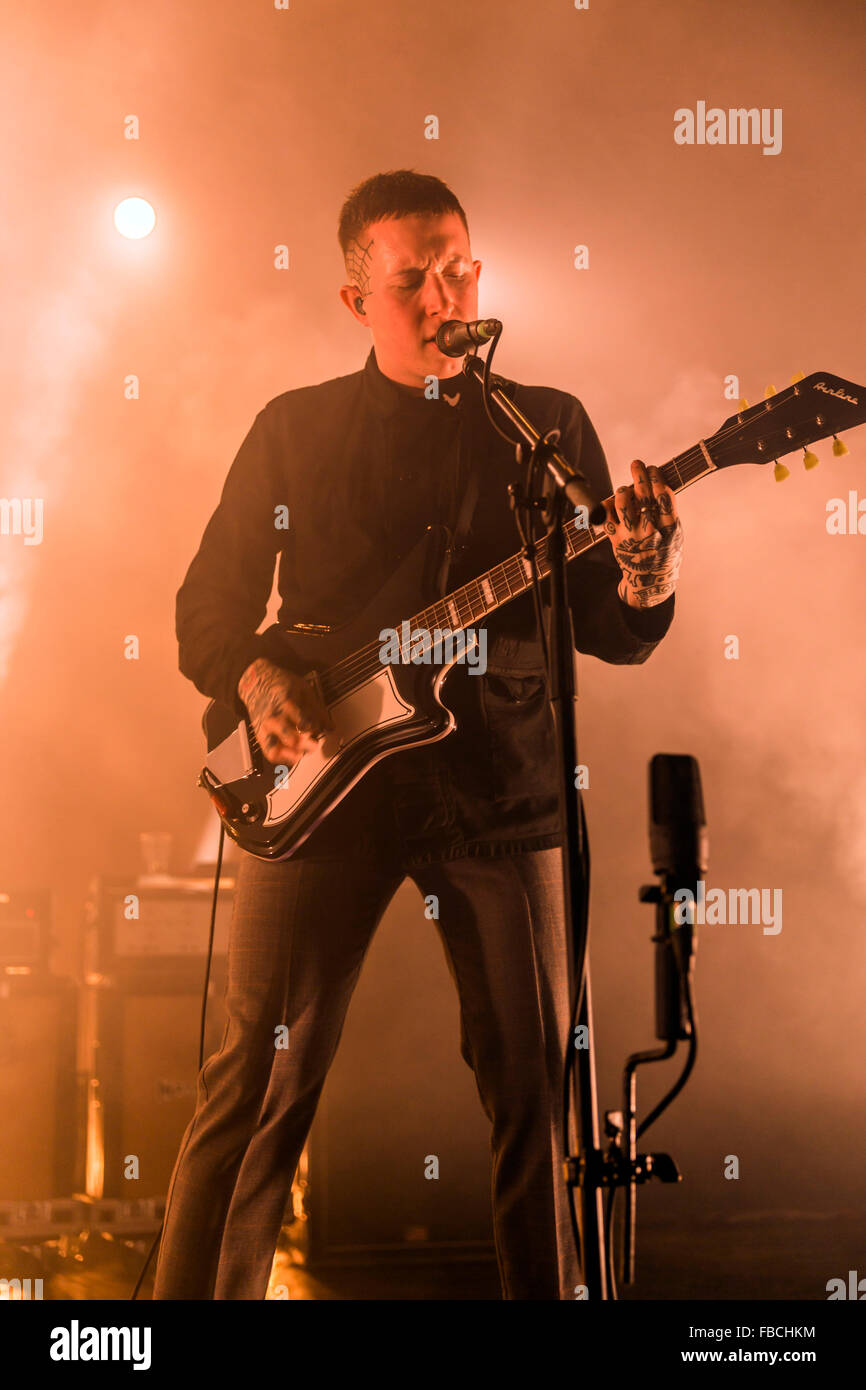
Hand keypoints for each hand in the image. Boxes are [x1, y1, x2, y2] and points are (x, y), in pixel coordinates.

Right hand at [237, 658, 333, 767]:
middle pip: (292, 740)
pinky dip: (283, 759)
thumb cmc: (280, 684)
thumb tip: (330, 726)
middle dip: (307, 744)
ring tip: (303, 752)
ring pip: (278, 751)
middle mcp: (273, 718)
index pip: (305, 724)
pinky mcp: (260, 736)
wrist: (256, 682)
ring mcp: (265, 729)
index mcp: (286, 704)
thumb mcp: (304, 689)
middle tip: (314, 743)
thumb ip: (317, 709)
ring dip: (294, 755)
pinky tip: (293, 755)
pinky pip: (270, 754)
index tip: (319, 727)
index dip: (316, 729)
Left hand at [602, 460, 682, 608]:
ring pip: (622, 502)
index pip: (663, 495)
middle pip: (643, 495)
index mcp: (669, 527)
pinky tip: (613, 501)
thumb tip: (658, 484)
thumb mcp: (675, 535)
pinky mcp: (615, 539)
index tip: (654, 469)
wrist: (650, 581)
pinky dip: (608, 504)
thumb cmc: (664, 553)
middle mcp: (650, 530)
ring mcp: (631, 535)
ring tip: (626, 489)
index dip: (657, 478)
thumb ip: (669, 512)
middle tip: (637, 464)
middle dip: (640, 474)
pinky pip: (606, 515)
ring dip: (623, 490)